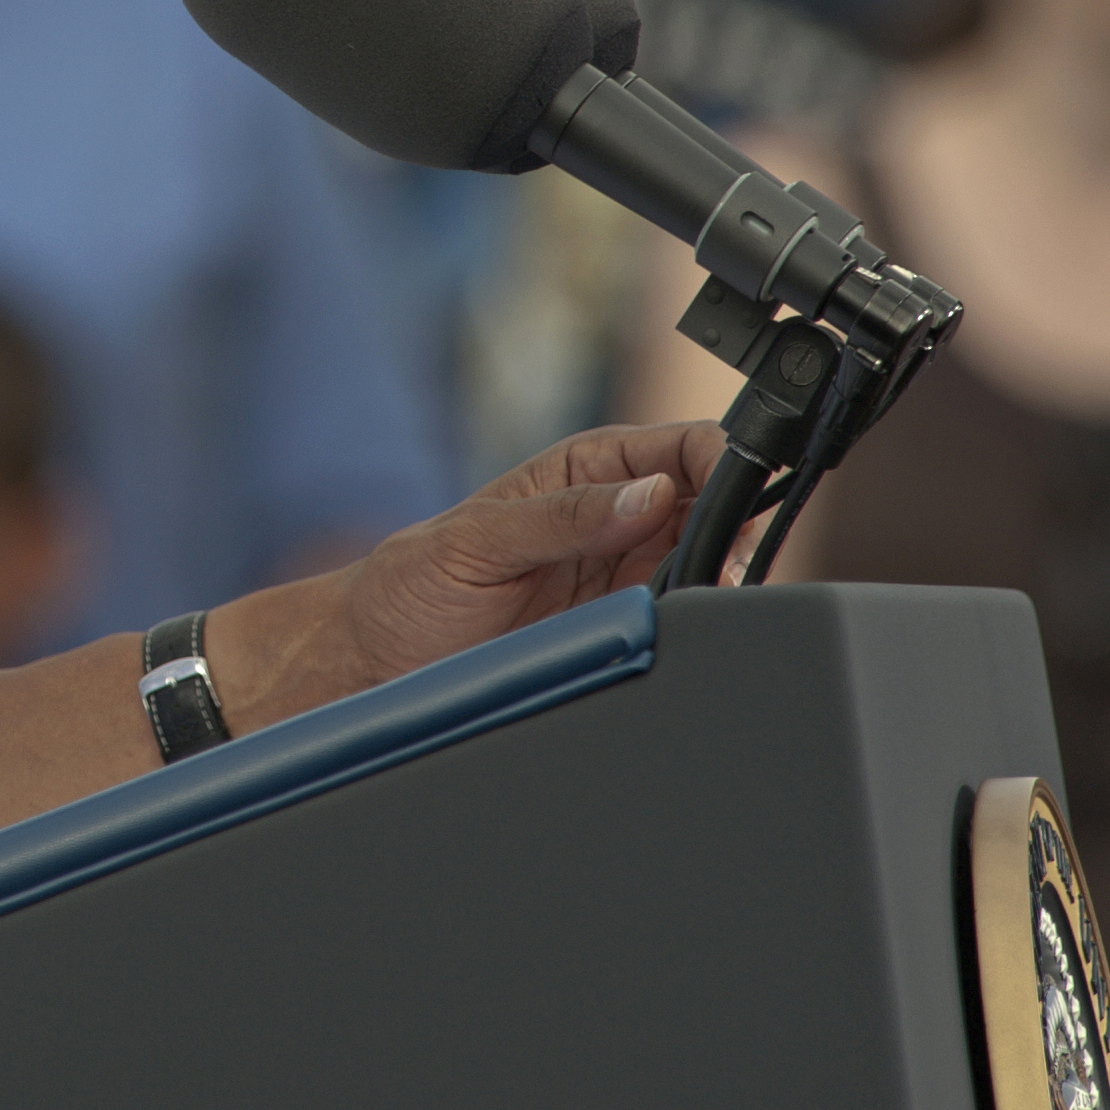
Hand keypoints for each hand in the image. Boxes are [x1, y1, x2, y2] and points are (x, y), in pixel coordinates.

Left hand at [309, 422, 720, 697]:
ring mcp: (623, 577)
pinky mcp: (620, 632)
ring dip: (717, 582)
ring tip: (699, 602)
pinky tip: (682, 634)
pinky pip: (678, 624)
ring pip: (708, 568)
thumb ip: (563, 516)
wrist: (375, 661)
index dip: (721, 466)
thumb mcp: (476, 540)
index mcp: (585, 469)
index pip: (683, 448)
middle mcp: (615, 518)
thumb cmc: (411, 583)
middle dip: (734, 530)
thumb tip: (651, 496)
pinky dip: (692, 627)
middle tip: (728, 566)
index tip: (734, 503)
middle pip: (712, 509)